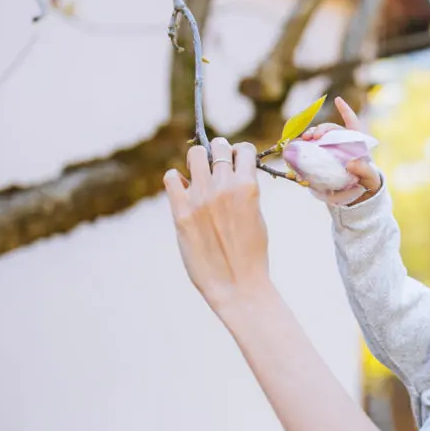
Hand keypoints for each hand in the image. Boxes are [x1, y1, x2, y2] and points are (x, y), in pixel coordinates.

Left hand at [163, 137, 271, 310]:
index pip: (243, 150)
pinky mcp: (181, 212)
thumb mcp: (257, 216)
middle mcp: (223, 187)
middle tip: (218, 167)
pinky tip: (183, 190)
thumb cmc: (252, 254)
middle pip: (218, 146)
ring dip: (198, 161)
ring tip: (200, 176)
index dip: (240, 153)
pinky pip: (171, 179)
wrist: (237, 284)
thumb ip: (246, 192)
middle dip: (219, 152)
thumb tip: (233, 175)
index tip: (237, 162)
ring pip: (194, 155)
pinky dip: (176, 179)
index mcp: (248, 187)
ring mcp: (200, 198)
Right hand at [299, 96, 380, 205]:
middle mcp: (342, 143)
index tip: (337, 100)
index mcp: (357, 142)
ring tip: (303, 139)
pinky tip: (297, 150)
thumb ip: (364, 170)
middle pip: (331, 129)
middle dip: (321, 129)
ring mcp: (330, 150)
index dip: (346, 111)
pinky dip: (304, 149)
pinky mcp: (322, 160)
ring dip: (310, 135)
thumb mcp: (370, 177)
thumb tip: (350, 164)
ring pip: (319, 137)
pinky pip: (311, 151)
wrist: (359, 192)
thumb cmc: (368, 180)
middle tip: (314, 136)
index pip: (352, 123)